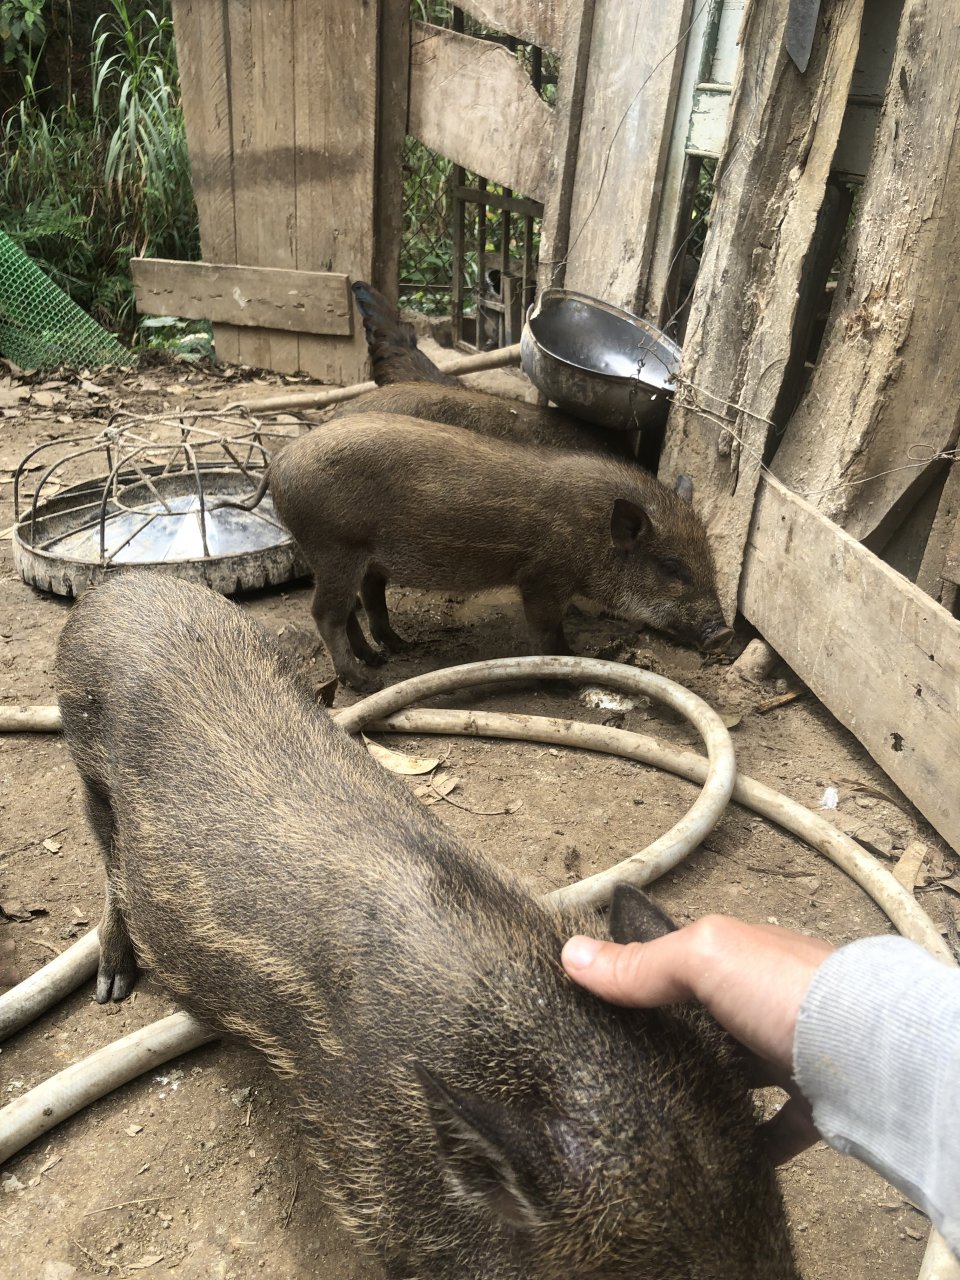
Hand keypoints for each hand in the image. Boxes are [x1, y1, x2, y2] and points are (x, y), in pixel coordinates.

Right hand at [562, 916, 833, 1163]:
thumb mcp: (704, 959)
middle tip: (618, 1065)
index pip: (681, 960)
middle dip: (672, 1036)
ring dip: (706, 1086)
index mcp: (740, 956)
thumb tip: (571, 954)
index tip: (600, 1001)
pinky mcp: (811, 1103)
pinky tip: (718, 1153)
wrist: (871, 1053)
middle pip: (709, 1018)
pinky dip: (749, 1140)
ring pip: (739, 1071)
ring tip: (654, 1110)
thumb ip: (642, 963)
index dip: (642, 973)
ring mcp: (791, 1052)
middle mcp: (767, 999)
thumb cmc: (786, 991)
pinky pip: (774, 1127)